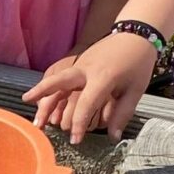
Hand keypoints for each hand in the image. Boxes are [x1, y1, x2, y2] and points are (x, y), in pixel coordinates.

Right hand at [28, 31, 156, 143]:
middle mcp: (85, 69)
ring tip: (35, 118)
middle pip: (59, 85)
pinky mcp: (76, 62)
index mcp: (102, 77)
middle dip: (46, 104)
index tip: (75, 141)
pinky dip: (49, 91)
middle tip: (37, 124)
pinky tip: (40, 102)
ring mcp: (78, 64)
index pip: (86, 103)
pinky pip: (60, 78)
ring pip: (55, 82)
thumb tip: (113, 137)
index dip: (79, 124)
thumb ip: (122, 114)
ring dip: (42, 98)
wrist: (135, 33)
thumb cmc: (137, 63)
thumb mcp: (135, 90)